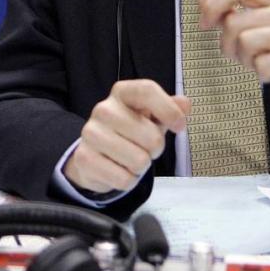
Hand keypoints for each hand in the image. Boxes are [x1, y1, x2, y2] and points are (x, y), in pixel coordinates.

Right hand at [63, 80, 190, 193]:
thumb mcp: (151, 116)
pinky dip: (128, 180)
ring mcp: (91, 133)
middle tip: (146, 148)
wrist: (95, 152)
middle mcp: (103, 109)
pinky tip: (119, 170)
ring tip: (132, 158)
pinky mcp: (84, 158)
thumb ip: (169, 109)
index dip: (168, 109)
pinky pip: (124, 179)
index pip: (147, 90)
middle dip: (156, 149)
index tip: (180, 126)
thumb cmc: (129, 130)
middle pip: (151, 136)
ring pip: (139, 160)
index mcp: (121, 93)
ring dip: (142, 166)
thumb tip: (185, 104)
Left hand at [199, 0, 269, 136]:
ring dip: (245, 60)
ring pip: (245, 42)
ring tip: (259, 63)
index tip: (204, 24)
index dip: (214, 5)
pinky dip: (260, 74)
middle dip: (228, 44)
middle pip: (234, 21)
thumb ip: (227, 12)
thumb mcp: (252, 30)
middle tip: (242, 55)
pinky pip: (261, 65)